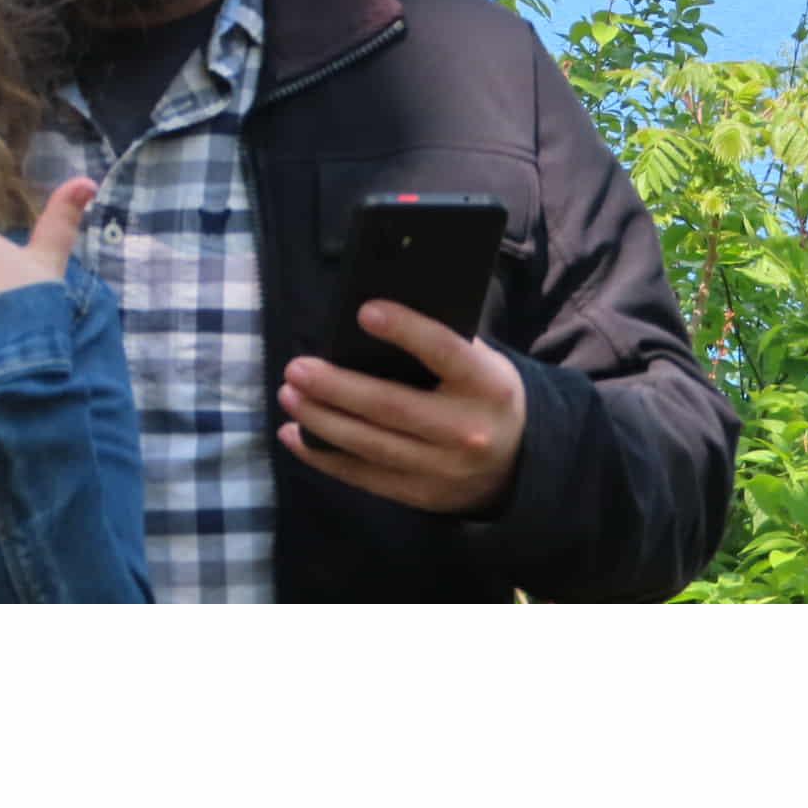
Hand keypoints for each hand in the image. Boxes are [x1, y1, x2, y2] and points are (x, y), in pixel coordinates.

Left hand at [276, 301, 526, 516]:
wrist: (519, 465)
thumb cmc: (483, 395)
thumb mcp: (481, 363)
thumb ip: (440, 342)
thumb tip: (371, 313)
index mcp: (486, 386)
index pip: (444, 352)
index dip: (406, 331)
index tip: (364, 312)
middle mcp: (465, 431)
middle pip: (391, 407)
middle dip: (337, 387)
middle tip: (297, 368)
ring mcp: (442, 469)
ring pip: (371, 445)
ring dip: (321, 421)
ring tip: (289, 395)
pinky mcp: (420, 494)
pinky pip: (364, 476)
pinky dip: (324, 457)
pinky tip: (294, 436)